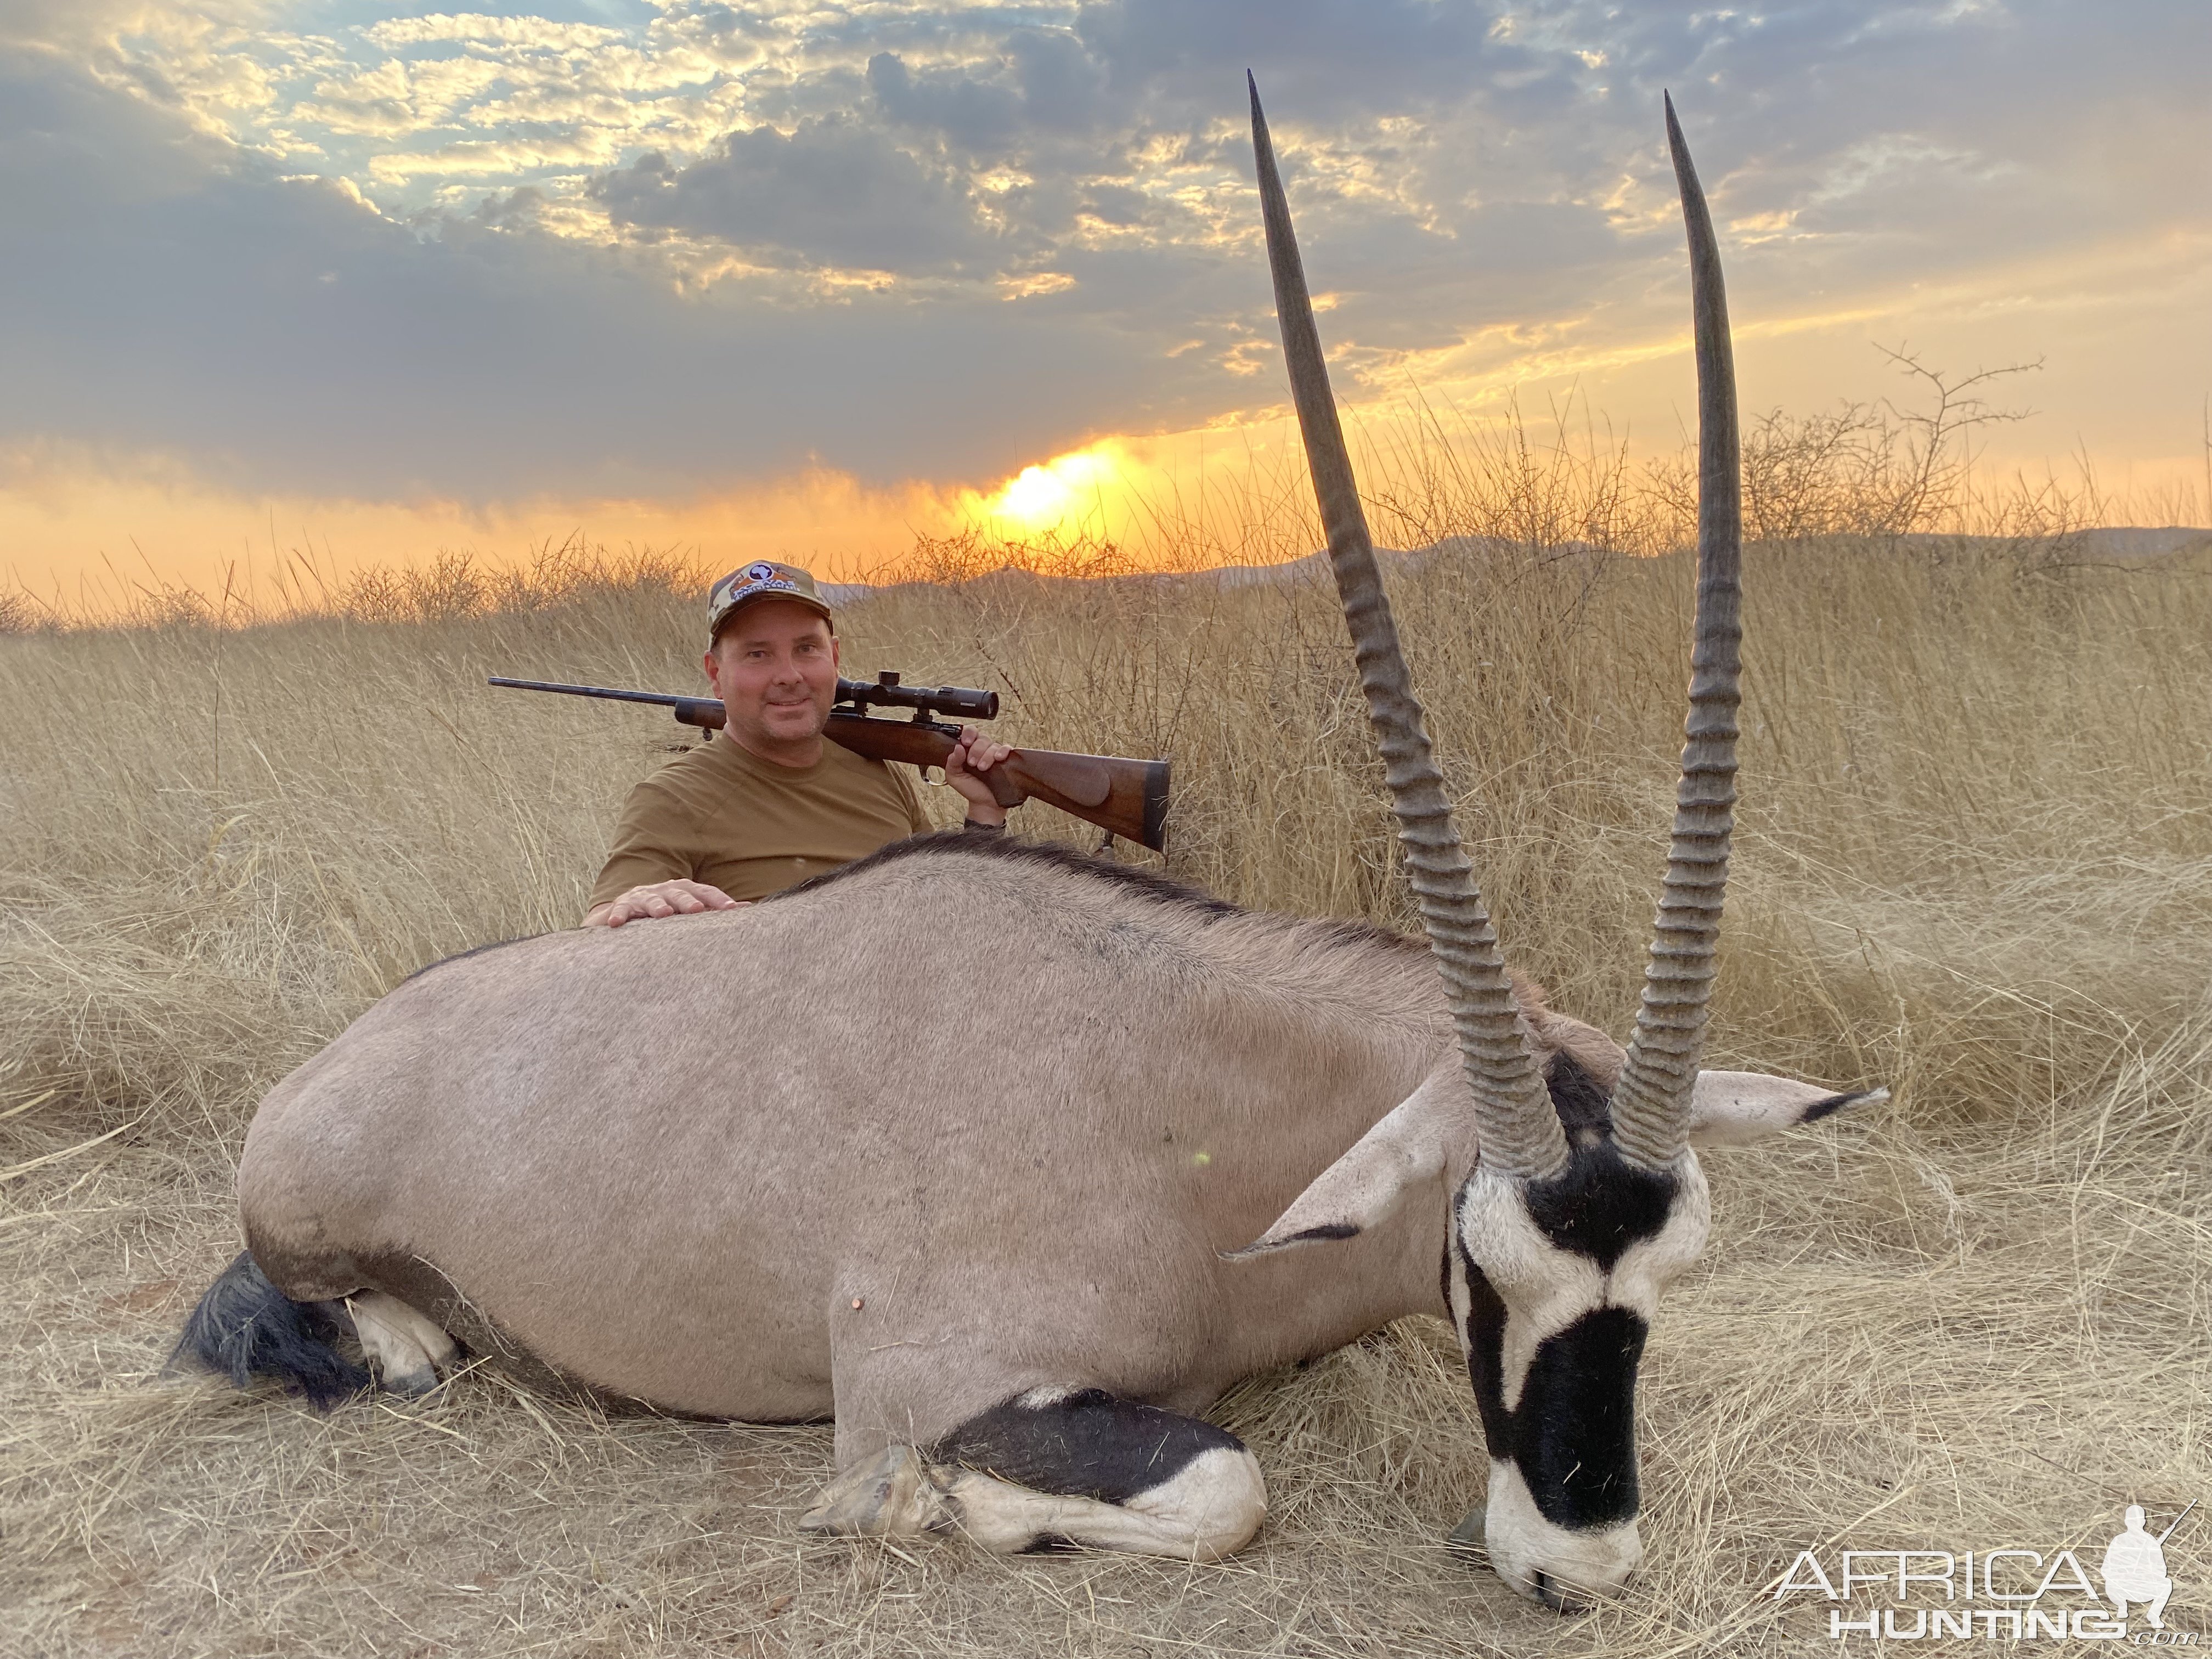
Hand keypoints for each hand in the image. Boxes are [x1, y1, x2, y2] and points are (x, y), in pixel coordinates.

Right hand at [584, 879, 745, 928]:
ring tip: (663, 913)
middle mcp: (666, 890)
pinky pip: (620, 911)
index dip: (718, 899)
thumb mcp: (690, 909)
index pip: (704, 892)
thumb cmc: (668, 911)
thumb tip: (748, 909)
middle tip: (698, 910)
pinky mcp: (623, 906)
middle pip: (679, 893)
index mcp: (685, 890)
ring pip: (651, 900)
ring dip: (657, 906)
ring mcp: (643, 896)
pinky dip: (617, 916)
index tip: (732, 910)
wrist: (629, 910)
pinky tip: (615, 924)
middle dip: (688, 901)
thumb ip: (714, 908)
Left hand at [942, 724, 1015, 824]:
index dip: (968, 733)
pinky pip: (1007, 749)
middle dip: (976, 750)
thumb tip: (957, 747)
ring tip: (983, 768)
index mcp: (969, 749)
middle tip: (972, 763)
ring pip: (993, 744)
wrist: (984, 804)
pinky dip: (1003, 751)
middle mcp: (983, 749)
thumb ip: (952, 762)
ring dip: (987, 755)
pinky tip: (998, 759)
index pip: (969, 732)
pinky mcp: (1006, 760)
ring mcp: (995, 754)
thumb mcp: (954, 777)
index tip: (966, 742)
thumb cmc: (970, 788)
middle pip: (982, 738)